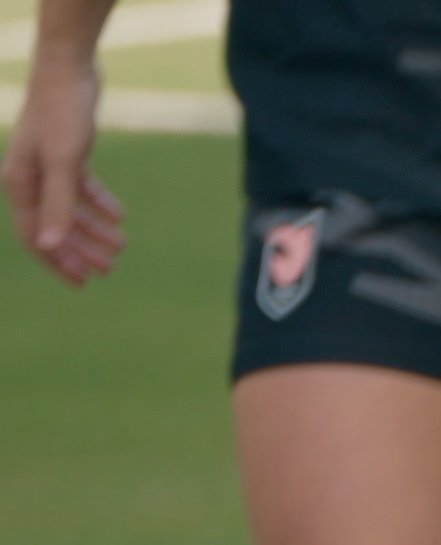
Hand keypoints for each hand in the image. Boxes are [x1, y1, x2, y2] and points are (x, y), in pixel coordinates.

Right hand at [7, 60, 127, 286]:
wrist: (68, 68)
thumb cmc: (62, 113)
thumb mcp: (64, 163)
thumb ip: (59, 205)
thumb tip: (50, 247)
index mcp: (20, 184)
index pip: (36, 235)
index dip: (59, 261)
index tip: (84, 282)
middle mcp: (28, 177)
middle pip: (54, 226)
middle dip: (80, 250)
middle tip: (108, 271)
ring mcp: (47, 165)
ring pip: (69, 209)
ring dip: (93, 229)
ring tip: (122, 247)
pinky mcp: (66, 152)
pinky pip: (80, 187)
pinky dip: (99, 202)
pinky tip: (120, 216)